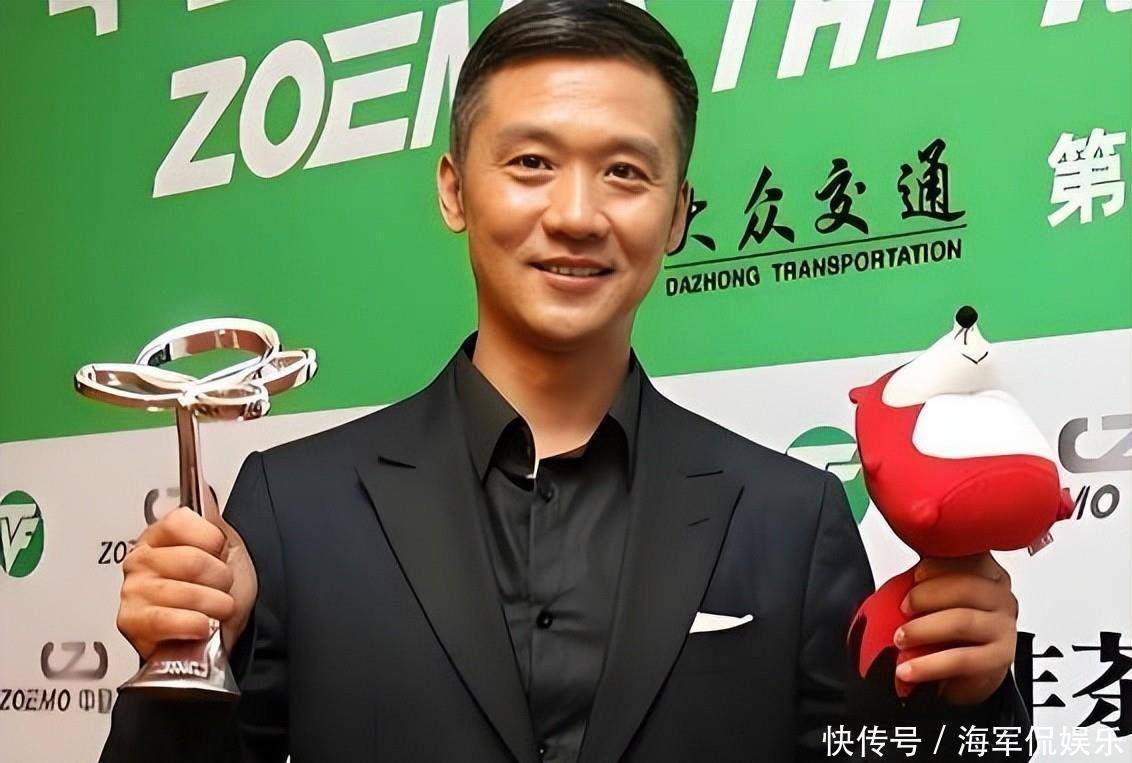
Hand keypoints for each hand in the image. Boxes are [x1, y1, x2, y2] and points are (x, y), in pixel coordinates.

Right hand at [117, 494, 257, 659]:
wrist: (217, 636)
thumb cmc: (220, 593)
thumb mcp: (224, 550)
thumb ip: (211, 519)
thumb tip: (203, 489)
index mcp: (160, 536)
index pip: (180, 521)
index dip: (211, 540)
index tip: (218, 552)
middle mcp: (141, 560)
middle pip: (191, 560)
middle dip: (219, 579)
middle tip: (220, 588)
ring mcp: (132, 591)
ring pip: (184, 591)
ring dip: (213, 605)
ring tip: (214, 610)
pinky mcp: (130, 623)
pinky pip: (166, 620)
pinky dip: (193, 625)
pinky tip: (201, 626)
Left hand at [893, 552, 1017, 705]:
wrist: (960, 673)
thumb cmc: (943, 625)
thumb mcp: (931, 595)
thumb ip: (922, 577)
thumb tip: (896, 559)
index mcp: (985, 572)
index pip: (967, 556)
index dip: (939, 564)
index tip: (916, 574)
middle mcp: (1000, 596)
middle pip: (965, 586)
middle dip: (926, 596)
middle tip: (902, 610)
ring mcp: (1003, 627)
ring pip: (962, 621)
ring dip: (923, 630)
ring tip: (900, 640)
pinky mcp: (999, 659)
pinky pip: (962, 660)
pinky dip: (930, 665)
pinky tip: (909, 669)